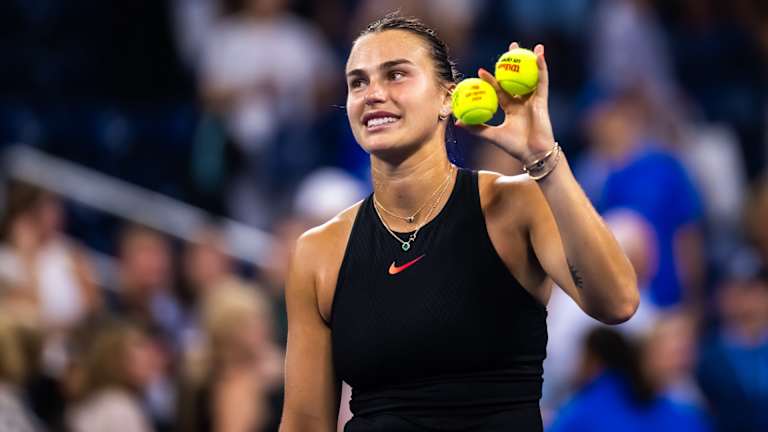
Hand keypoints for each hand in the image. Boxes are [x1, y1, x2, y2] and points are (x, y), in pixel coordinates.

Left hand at [456, 43, 555, 160]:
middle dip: (512, 64)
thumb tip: (457, 122)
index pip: (499, 90)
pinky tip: (538, 55)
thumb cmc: (514, 146)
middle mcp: (522, 102)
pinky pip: (542, 81)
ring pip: (531, 76)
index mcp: (511, 109)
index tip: (481, 70)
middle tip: (509, 49)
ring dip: (529, 60)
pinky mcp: (542, 100)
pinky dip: (541, 67)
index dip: (491, 80)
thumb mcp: (492, 135)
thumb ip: (476, 128)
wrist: (532, 154)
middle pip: (516, 79)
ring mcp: (533, 100)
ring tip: (525, 46)